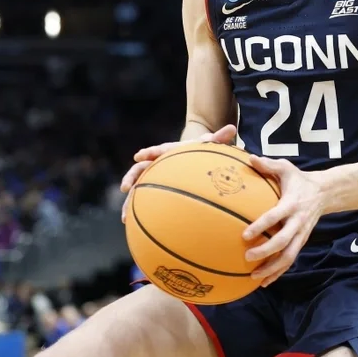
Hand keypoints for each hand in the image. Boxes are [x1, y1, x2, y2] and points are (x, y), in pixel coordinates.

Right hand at [121, 124, 237, 221]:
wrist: (194, 158)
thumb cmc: (202, 151)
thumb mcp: (210, 144)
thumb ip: (218, 138)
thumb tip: (232, 128)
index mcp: (168, 151)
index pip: (157, 151)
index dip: (148, 153)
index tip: (139, 156)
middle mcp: (157, 164)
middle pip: (140, 170)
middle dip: (131, 178)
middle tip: (125, 188)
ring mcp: (154, 177)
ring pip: (137, 189)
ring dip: (129, 202)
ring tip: (124, 217)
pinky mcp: (154, 191)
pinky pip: (144, 202)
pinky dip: (138, 213)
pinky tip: (133, 228)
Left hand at [241, 156, 324, 286]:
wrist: (326, 193)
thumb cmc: (299, 179)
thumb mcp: (286, 168)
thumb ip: (268, 165)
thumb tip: (249, 158)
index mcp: (291, 204)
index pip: (275, 217)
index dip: (261, 226)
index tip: (244, 235)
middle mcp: (297, 222)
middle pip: (283, 242)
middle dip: (266, 252)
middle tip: (247, 257)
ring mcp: (301, 234)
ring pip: (288, 256)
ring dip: (272, 268)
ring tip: (254, 277)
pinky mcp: (302, 241)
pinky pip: (290, 260)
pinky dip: (278, 272)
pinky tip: (264, 281)